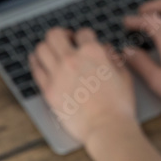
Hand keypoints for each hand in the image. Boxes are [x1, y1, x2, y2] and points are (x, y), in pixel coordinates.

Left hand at [28, 27, 135, 144]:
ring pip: (41, 48)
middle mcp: (72, 59)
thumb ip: (113, 57)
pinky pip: (36, 70)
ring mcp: (57, 74)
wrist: (106, 127)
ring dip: (47, 47)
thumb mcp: (124, 75)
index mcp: (93, 52)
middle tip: (65, 42)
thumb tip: (106, 48)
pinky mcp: (48, 90)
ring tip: (51, 52)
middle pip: (55, 35)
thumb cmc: (119, 105)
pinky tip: (39, 62)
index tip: (83, 41)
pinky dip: (36, 63)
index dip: (84, 36)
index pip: (82, 32)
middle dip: (60, 35)